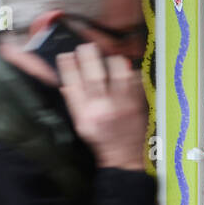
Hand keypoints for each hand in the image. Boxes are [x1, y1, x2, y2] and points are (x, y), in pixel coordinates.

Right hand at [57, 42, 147, 170]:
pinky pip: (135, 79)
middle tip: (85, 47)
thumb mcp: (81, 125)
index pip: (72, 85)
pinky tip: (125, 70)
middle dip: (87, 57)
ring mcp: (122, 104)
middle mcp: (103, 108)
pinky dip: (130, 71)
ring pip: (117, 72)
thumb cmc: (101, 140)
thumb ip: (75, 103)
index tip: (65, 56)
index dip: (68, 67)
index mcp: (84, 115)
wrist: (124, 157)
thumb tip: (67, 80)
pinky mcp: (138, 103)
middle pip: (94, 75)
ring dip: (111, 60)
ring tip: (107, 57)